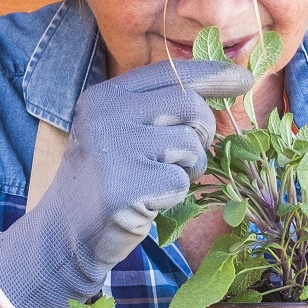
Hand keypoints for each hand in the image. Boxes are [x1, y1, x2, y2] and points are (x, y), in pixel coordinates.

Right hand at [0, 58, 252, 307]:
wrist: (63, 234)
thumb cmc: (106, 182)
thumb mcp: (122, 132)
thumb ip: (159, 109)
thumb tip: (227, 85)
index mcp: (106, 96)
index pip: (170, 72)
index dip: (212, 75)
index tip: (244, 79)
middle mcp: (106, 115)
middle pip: (188, 104)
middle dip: (203, 132)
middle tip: (187, 157)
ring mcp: (114, 149)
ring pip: (189, 146)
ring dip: (187, 170)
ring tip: (157, 182)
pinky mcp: (124, 186)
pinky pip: (179, 183)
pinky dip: (173, 198)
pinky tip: (146, 203)